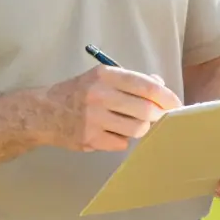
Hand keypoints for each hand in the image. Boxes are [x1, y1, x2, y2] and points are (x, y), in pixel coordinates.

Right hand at [46, 65, 181, 151]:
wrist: (43, 112)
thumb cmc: (78, 92)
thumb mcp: (102, 77)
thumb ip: (131, 80)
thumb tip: (160, 86)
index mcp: (105, 75)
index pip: (146, 86)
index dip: (166, 97)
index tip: (176, 104)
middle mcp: (99, 95)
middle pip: (146, 110)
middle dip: (157, 115)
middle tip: (155, 117)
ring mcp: (94, 119)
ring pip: (137, 129)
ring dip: (140, 128)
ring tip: (130, 123)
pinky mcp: (89, 138)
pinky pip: (121, 143)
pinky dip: (122, 139)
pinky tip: (111, 132)